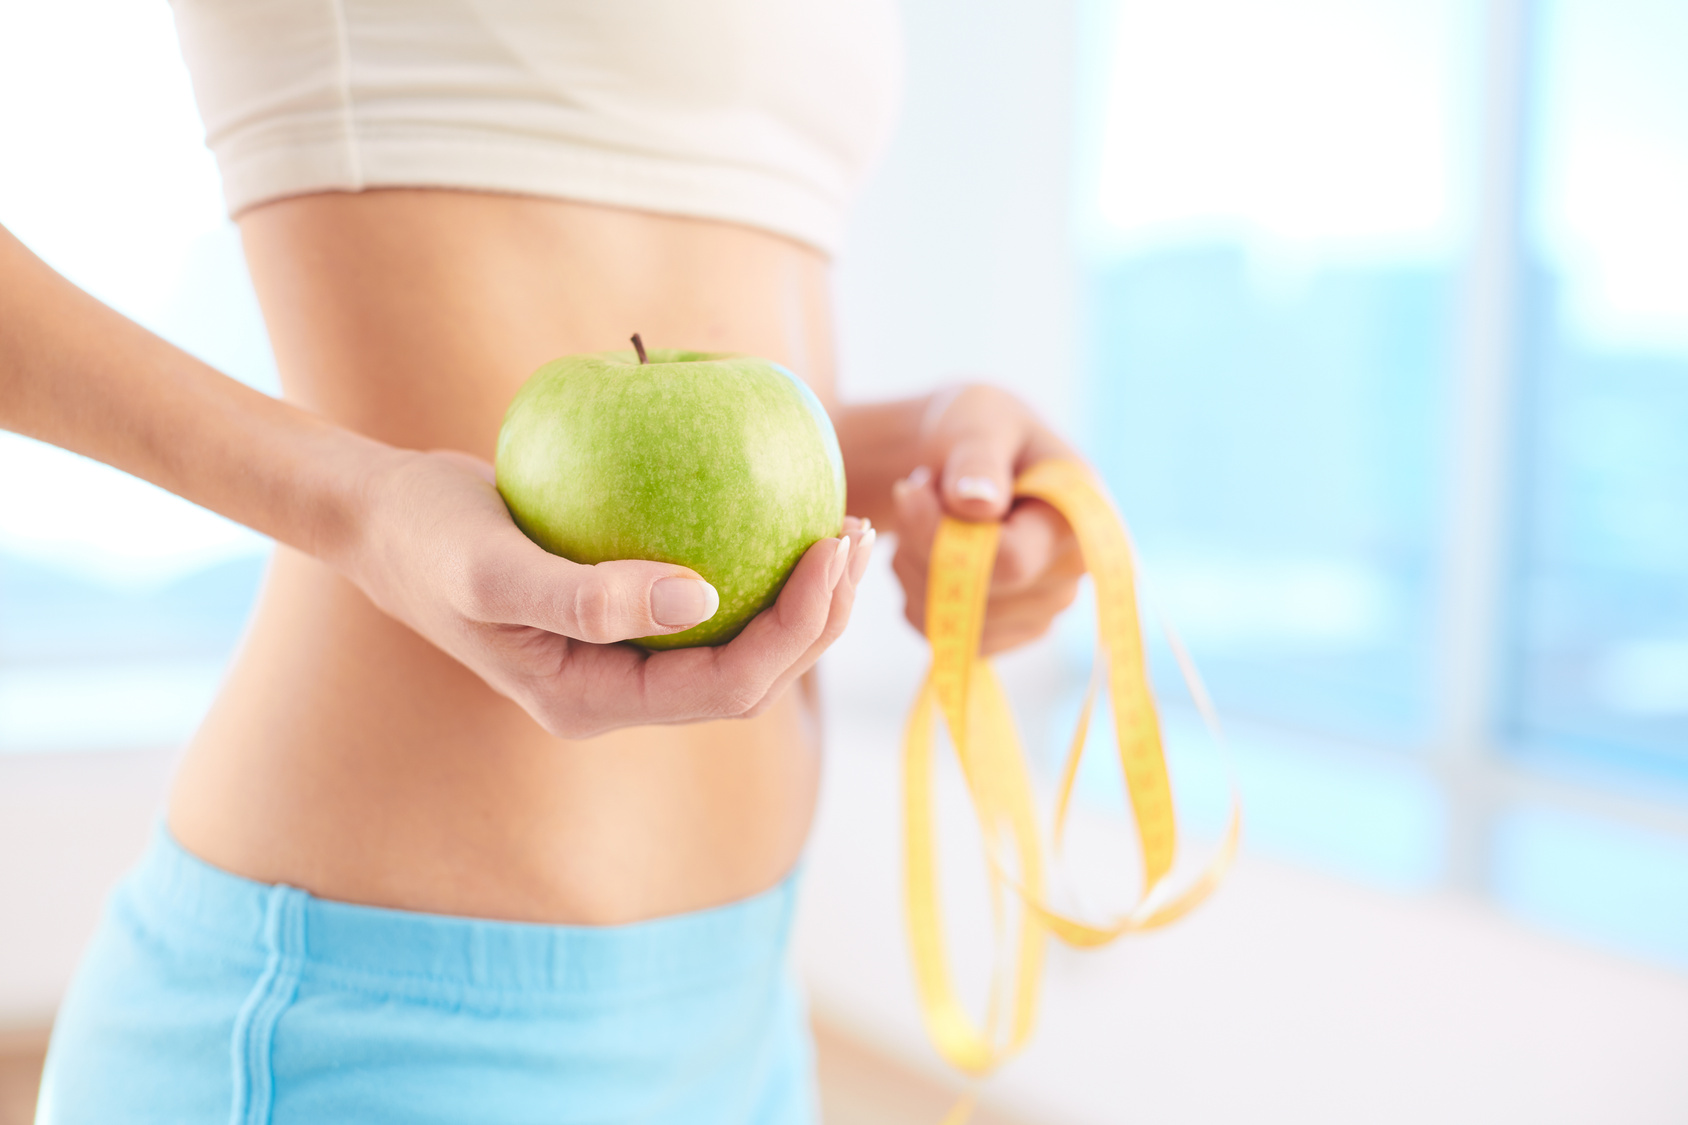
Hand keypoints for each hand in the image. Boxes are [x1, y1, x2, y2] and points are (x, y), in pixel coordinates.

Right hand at [343, 449, 875, 738]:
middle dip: (816, 618)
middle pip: (750, 676)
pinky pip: (713, 597)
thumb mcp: (493, 569)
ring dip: (800, 596)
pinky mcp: (627, 611)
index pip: (725, 688)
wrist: (386, 520)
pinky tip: (783, 507)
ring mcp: (625, 655)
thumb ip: (589, 598)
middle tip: (851, 533)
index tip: (827, 547)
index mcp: (594, 703)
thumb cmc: (428, 538)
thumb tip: (702, 598)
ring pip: (740, 641)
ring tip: (840, 525)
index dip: (792, 630)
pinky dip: (755, 560)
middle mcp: (619, 690)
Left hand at [890, 385, 1083, 654]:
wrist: (970, 455)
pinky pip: (940, 634)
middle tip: (916, 492)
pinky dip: (915, 594)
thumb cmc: (982, 428)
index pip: (1010, 561)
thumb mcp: (979, 422)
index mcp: (1083, 521)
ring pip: (952, 620)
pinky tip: (923, 551)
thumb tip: (977, 502)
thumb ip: (978, 457)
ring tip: (926, 515)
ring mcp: (1042, 610)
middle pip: (976, 595)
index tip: (910, 488)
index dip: (943, 535)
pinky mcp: (1006, 632)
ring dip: (913, 568)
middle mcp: (1072, 576)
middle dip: (922, 545)